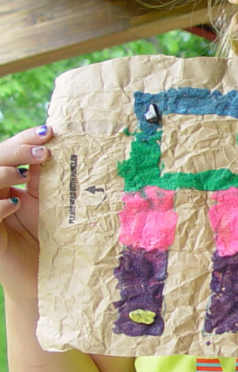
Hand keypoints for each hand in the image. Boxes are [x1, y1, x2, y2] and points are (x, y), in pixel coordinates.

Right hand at [0, 126, 52, 299]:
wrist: (52, 278)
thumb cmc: (56, 238)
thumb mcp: (55, 203)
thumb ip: (51, 179)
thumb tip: (61, 147)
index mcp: (14, 183)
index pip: (10, 152)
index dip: (25, 139)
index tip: (49, 131)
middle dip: (16, 151)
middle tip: (43, 152)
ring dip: (0, 173)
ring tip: (22, 174)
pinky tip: (12, 203)